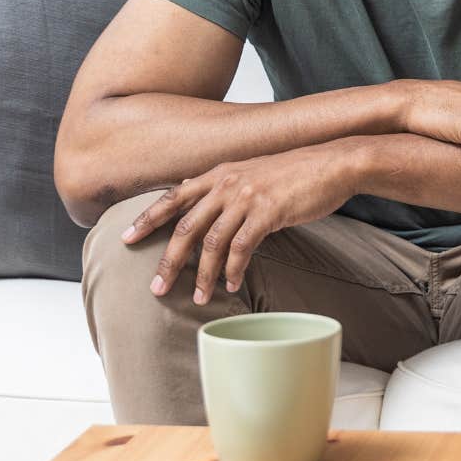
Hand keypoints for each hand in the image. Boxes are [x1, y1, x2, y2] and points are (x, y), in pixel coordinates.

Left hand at [120, 145, 354, 304]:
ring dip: (202, 274)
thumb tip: (199, 197)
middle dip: (168, 259)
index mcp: (219, 172)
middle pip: (185, 225)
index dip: (148, 218)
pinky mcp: (267, 211)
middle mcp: (227, 182)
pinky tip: (231, 283)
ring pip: (211, 242)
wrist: (334, 163)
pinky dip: (233, 269)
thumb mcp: (252, 172)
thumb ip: (225, 185)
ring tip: (198, 297)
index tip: (126, 238)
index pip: (173, 197)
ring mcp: (246, 196)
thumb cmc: (296, 172)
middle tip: (156, 287)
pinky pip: (242, 248)